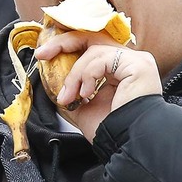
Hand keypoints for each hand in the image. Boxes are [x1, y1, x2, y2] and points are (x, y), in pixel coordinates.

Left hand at [35, 31, 161, 141]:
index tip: (44, 55)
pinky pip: (102, 58)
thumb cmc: (110, 130)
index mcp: (118, 70)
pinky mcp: (138, 65)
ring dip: (75, 74)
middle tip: (43, 54)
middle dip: (63, 43)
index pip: (91, 47)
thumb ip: (71, 90)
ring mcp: (136, 61)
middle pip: (93, 37)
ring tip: (69, 96)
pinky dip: (87, 74)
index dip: (67, 46)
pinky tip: (87, 93)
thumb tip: (53, 81)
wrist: (124, 143)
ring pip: (94, 51)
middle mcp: (129, 62)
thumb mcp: (82, 106)